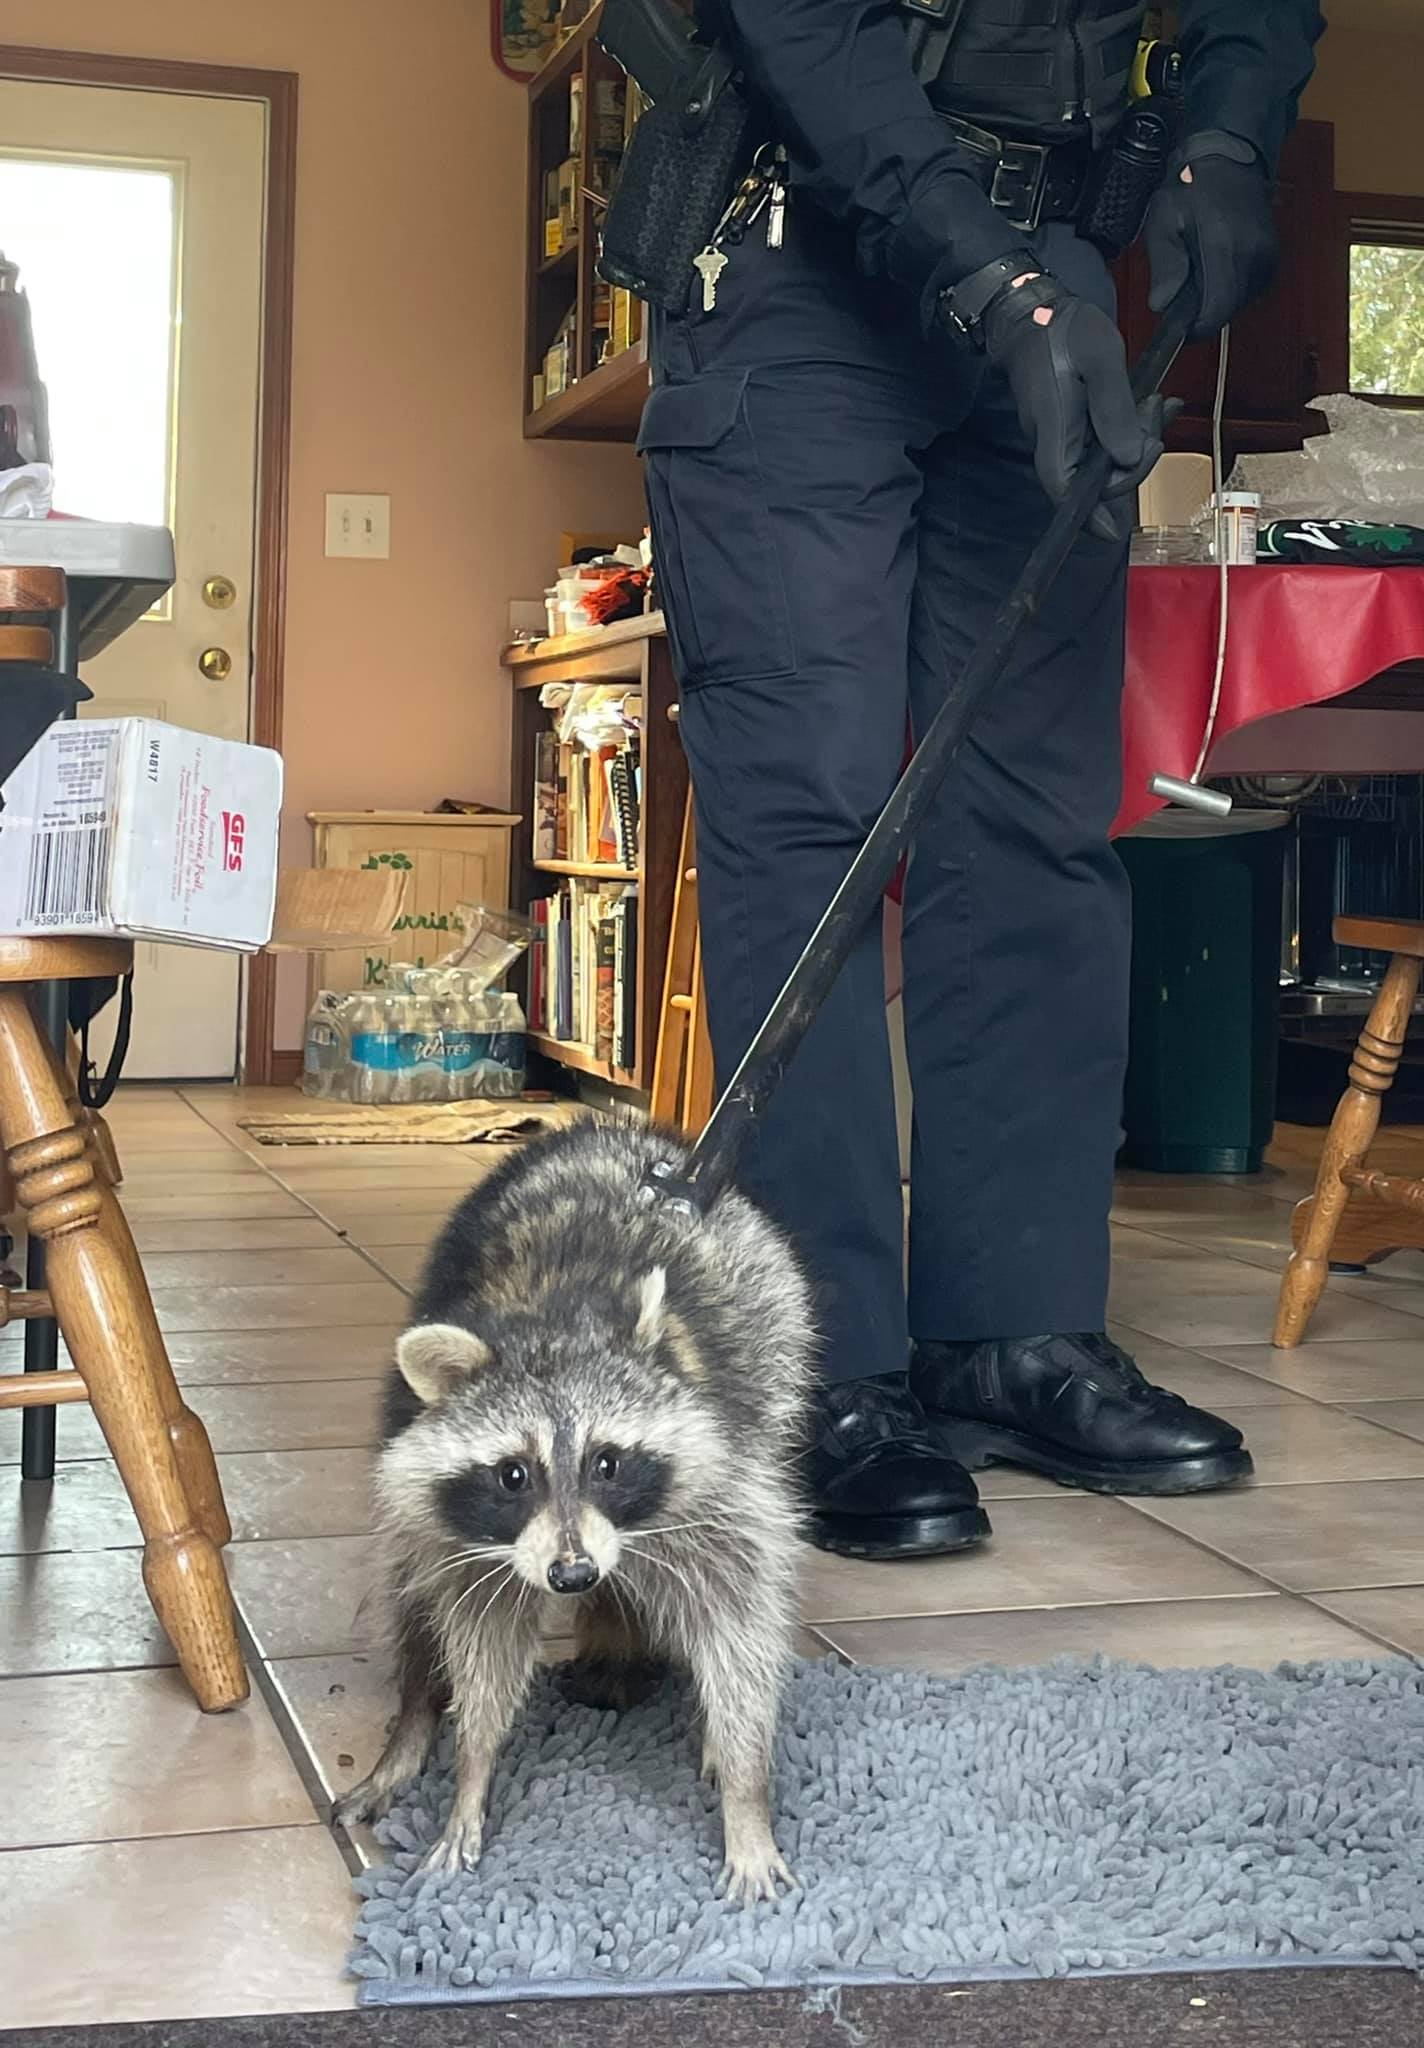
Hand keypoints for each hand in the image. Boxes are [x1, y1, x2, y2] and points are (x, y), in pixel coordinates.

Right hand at [979, 272, 1161, 541]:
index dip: (1088, 515)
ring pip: (1101, 460)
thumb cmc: (1063, 331)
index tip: (1114, 531)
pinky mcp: (1070, 424)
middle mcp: (1053, 441)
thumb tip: (1128, 457)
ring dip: (1135, 439)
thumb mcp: (1100, 359)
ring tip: (1156, 404)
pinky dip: (1128, 429)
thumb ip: (1114, 410)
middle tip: (1155, 415)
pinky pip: (1101, 440)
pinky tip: (1149, 406)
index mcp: (1054, 430)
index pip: (1065, 487)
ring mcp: (1060, 435)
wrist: (1033, 313)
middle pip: (1092, 479)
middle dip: (1133, 459)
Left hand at [1145, 132, 1277, 341]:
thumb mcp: (1164, 220)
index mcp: (1225, 247)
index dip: (1194, 328)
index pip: (1216, 311)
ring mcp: (1268, 257)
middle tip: (1183, 288)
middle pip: (1226, 311)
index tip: (1178, 327)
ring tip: (1200, 268)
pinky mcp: (1273, 257)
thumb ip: (1164, 264)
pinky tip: (1216, 264)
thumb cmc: (1192, 185)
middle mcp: (1254, 256)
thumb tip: (1161, 304)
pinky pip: (1249, 289)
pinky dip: (1230, 287)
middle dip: (1202, 310)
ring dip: (1216, 298)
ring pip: (1238, 302)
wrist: (1228, 155)